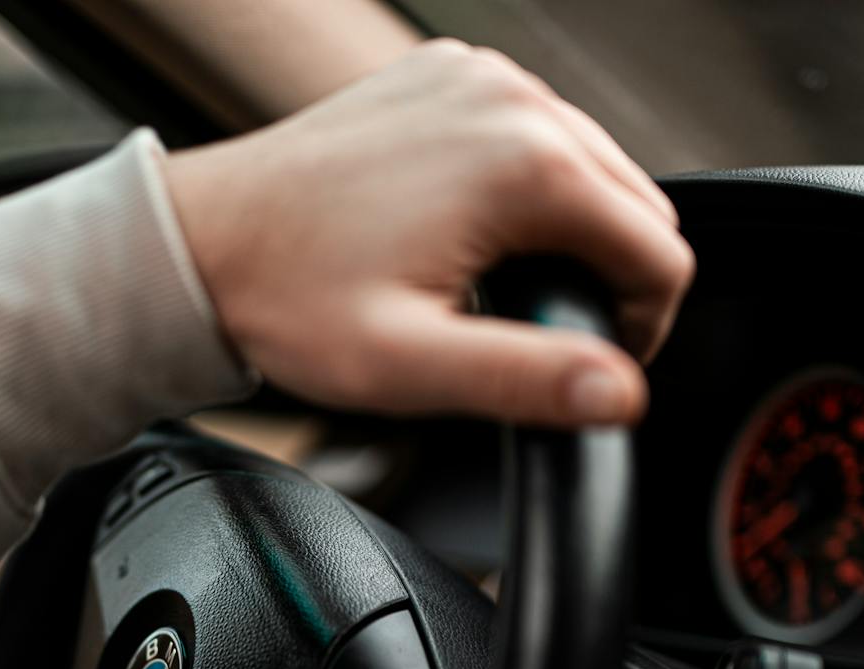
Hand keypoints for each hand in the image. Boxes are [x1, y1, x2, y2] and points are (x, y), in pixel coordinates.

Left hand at [164, 39, 693, 426]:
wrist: (202, 242)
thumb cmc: (290, 299)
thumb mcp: (412, 365)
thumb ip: (528, 380)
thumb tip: (620, 395)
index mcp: (526, 163)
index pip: (661, 252)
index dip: (642, 328)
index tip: (587, 364)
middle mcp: (513, 100)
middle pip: (637, 203)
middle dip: (613, 277)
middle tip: (544, 337)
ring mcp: (479, 79)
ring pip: (592, 165)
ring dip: (574, 232)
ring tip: (505, 293)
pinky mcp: (448, 79)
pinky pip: (533, 134)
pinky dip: (528, 188)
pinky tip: (474, 237)